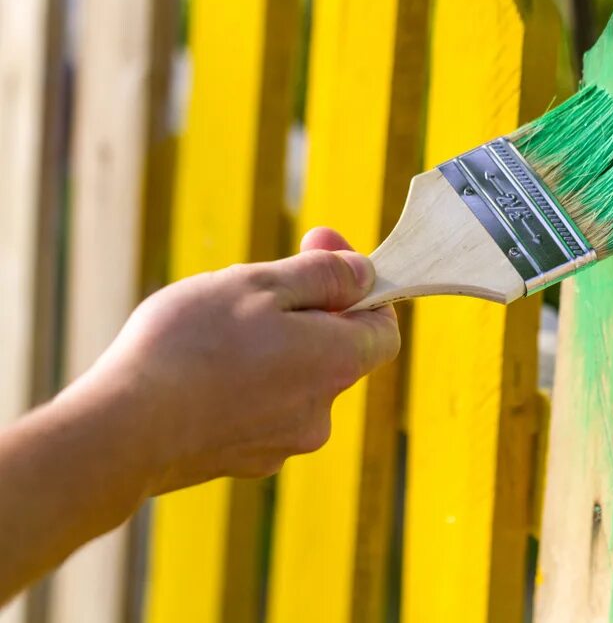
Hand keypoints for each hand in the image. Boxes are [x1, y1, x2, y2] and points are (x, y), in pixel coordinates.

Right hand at [79, 227, 398, 492]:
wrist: (122, 431)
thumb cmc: (191, 346)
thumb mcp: (261, 285)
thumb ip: (323, 277)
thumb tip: (365, 273)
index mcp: (337, 363)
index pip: (383, 328)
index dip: (361, 289)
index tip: (321, 255)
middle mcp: (322, 412)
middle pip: (334, 351)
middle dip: (304, 314)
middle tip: (251, 285)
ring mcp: (284, 443)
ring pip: (291, 379)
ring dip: (268, 349)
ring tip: (210, 332)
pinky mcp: (246, 462)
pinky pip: (258, 410)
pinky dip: (241, 386)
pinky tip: (197, 371)